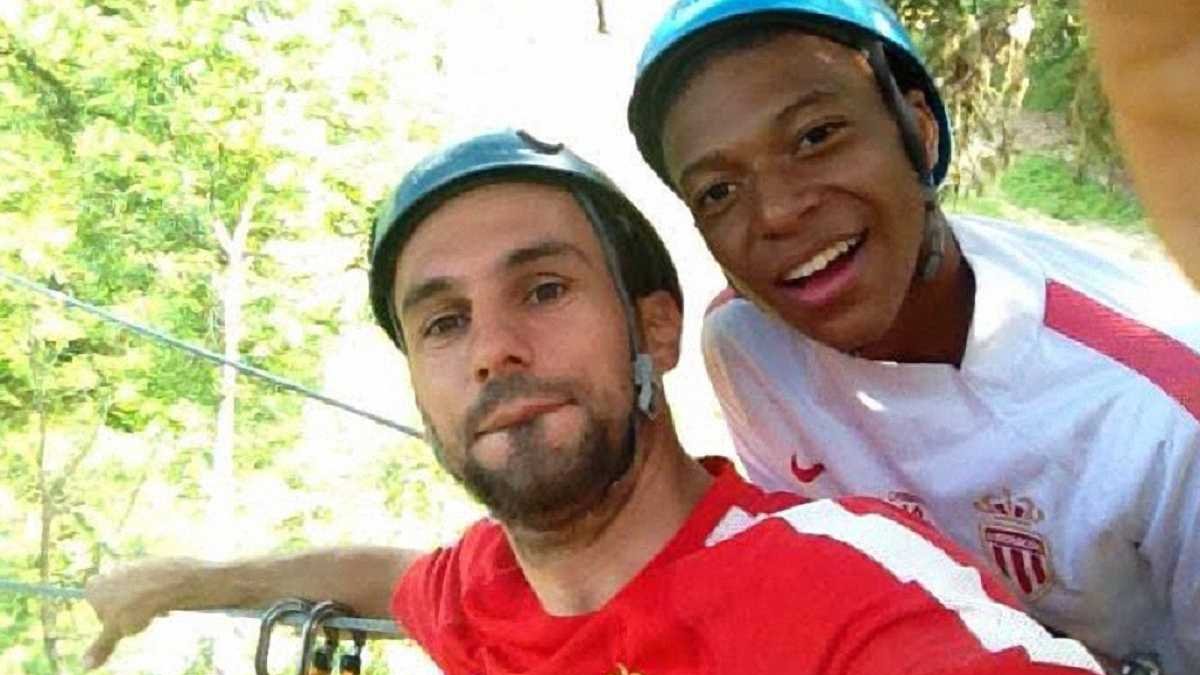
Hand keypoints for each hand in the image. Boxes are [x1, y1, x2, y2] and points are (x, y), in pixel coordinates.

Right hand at [83, 558, 199, 668]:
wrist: (166, 582)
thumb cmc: (134, 606)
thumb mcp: (115, 631)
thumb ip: (101, 647)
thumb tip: (87, 665)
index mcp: (94, 587)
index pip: (95, 608)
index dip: (107, 620)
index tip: (118, 623)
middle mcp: (108, 574)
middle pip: (115, 604)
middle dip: (127, 614)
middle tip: (138, 619)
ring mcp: (128, 568)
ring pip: (134, 599)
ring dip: (142, 608)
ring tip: (153, 613)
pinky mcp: (147, 567)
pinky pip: (149, 590)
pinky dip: (154, 598)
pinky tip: (163, 605)